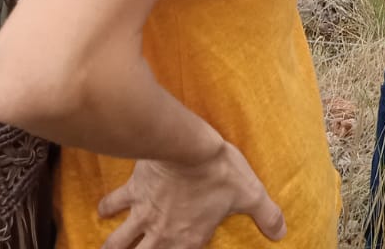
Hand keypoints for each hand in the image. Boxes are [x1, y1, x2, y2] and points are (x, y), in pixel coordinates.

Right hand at [98, 141, 284, 248]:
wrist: (188, 147)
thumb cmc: (220, 172)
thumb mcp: (250, 194)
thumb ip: (266, 215)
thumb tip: (282, 232)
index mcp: (189, 239)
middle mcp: (162, 233)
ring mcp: (144, 214)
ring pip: (118, 243)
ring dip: (113, 248)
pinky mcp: (133, 191)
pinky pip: (112, 204)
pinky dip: (105, 209)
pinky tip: (102, 212)